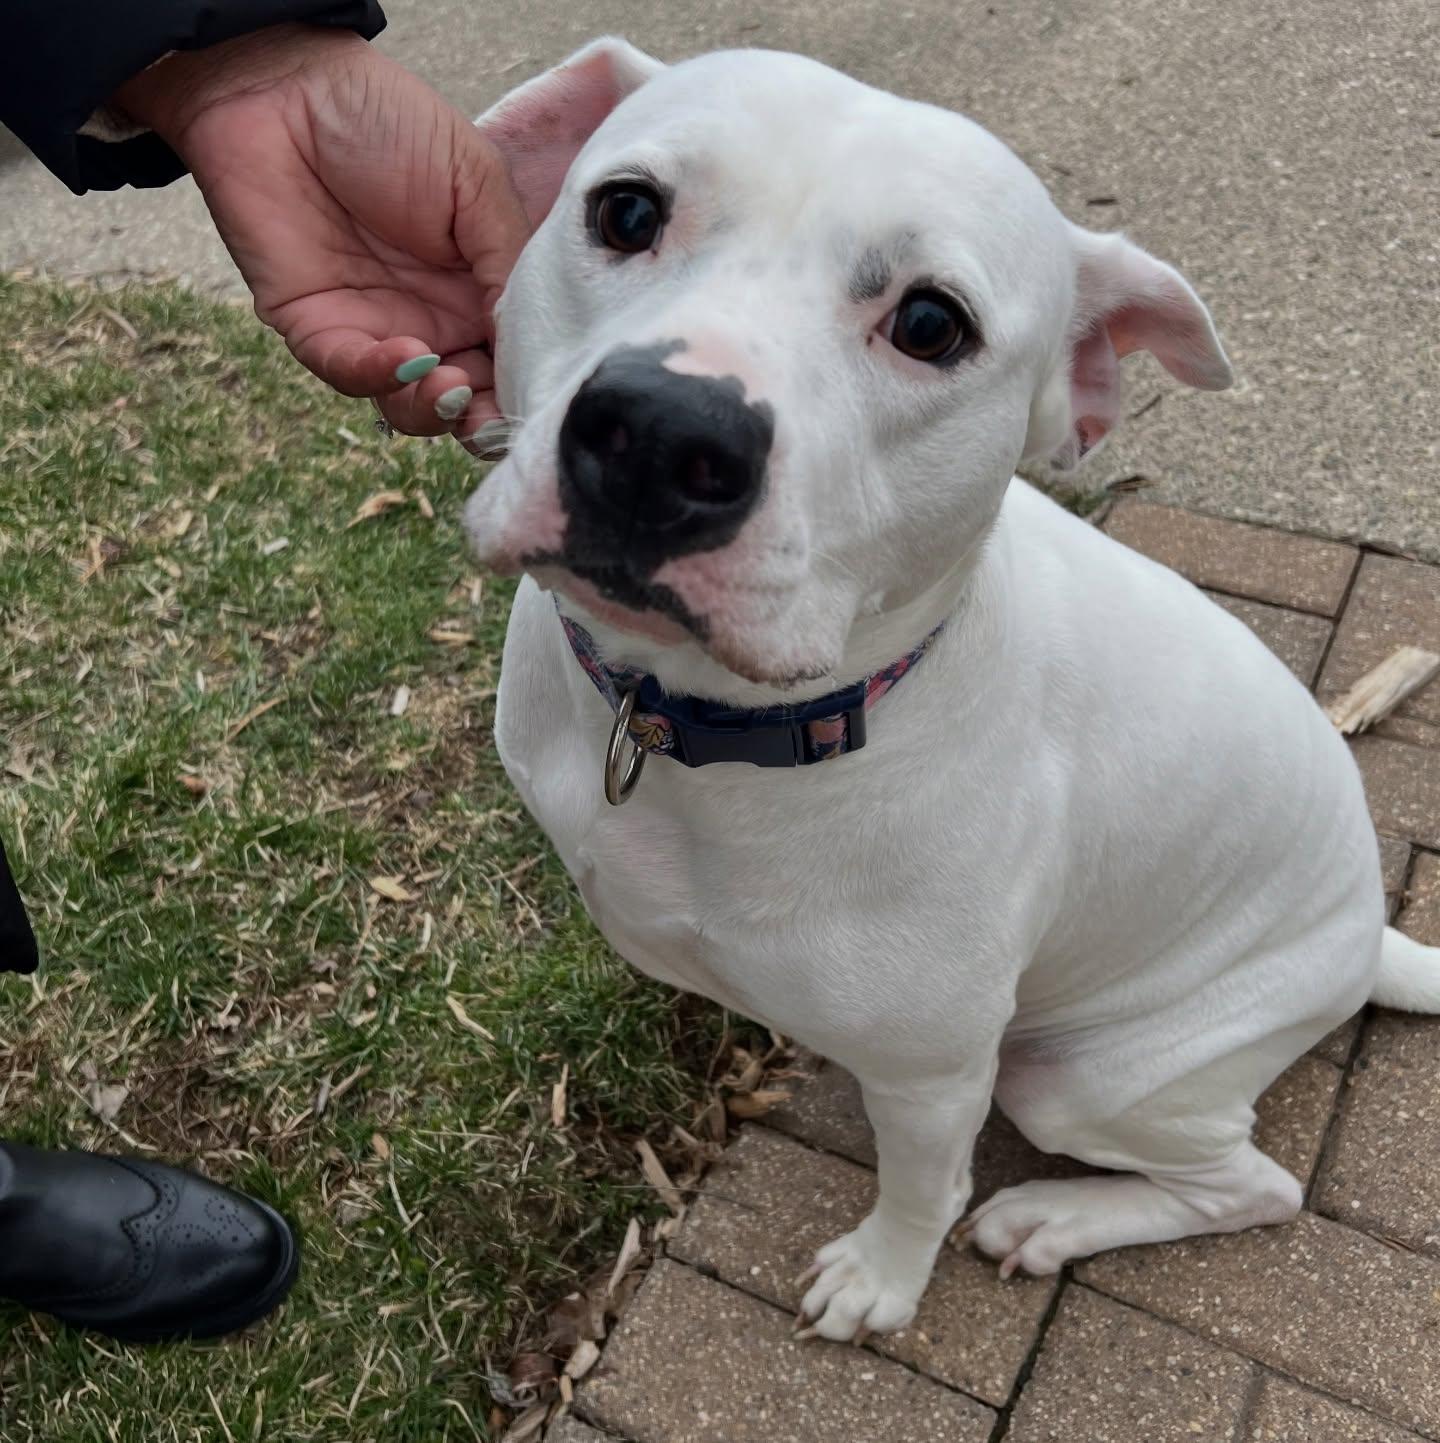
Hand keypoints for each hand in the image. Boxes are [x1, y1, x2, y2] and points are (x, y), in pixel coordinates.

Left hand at [118, 25, 529, 440]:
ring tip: (450, 387)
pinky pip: (351, 372)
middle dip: (483, 417)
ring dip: (434, 409)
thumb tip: (529, 336)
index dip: (525, 387)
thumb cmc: (387, 120)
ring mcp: (376, 331)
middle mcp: (433, 322)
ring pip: (411, 405)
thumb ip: (509, 261)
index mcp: (479, 291)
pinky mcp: (317, 330)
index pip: (511, 361)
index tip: (543, 398)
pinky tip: (407, 356)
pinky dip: (381, 375)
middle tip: (491, 411)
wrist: (283, 85)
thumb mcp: (477, 182)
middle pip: (468, 400)